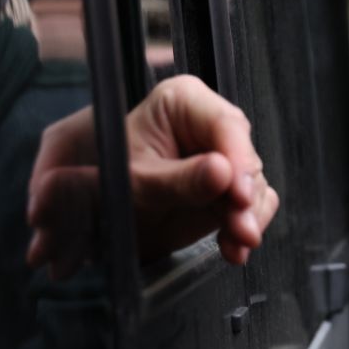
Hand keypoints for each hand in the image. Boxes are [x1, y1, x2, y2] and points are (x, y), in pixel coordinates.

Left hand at [27, 75, 278, 277]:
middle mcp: (208, 126)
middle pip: (244, 157)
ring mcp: (222, 158)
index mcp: (183, 102)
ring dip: (247, 217)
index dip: (239, 160)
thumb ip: (179, 180)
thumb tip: (224, 173)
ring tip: (235, 243)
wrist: (93, 215)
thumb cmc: (104, 181)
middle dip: (244, 197)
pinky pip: (255, 203)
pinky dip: (248, 225)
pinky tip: (233, 246)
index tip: (238, 194)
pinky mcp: (228, 188)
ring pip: (253, 184)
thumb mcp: (135, 183)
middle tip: (241, 229)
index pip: (225, 124)